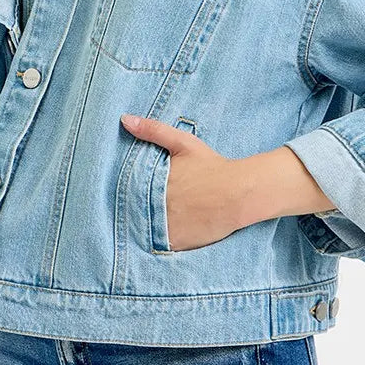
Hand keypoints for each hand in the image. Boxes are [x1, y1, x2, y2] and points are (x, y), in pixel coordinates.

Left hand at [119, 114, 242, 250]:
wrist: (240, 193)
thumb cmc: (212, 166)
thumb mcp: (183, 144)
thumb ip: (153, 130)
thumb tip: (124, 119)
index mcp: (153, 183)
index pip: (126, 193)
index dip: (125, 195)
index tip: (124, 195)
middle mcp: (156, 207)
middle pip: (134, 212)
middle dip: (135, 210)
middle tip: (140, 208)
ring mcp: (167, 227)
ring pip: (145, 230)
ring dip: (145, 227)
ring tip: (150, 222)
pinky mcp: (179, 243)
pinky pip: (160, 245)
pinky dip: (160, 241)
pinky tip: (165, 232)